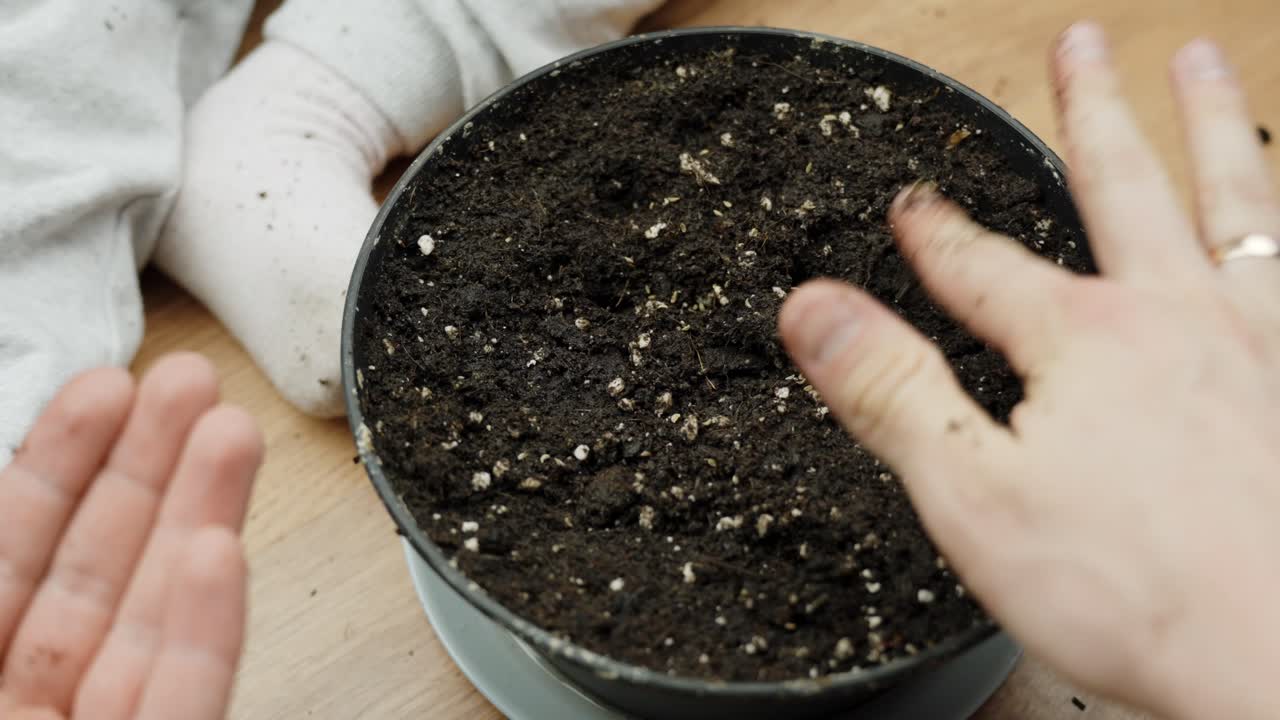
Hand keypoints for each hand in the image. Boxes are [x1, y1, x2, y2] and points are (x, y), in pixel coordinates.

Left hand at [0, 354, 262, 719]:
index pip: (14, 551)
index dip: (60, 464)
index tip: (107, 390)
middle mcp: (33, 700)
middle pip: (99, 570)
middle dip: (151, 466)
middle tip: (191, 385)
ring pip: (154, 622)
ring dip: (201, 518)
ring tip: (234, 434)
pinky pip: (185, 698)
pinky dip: (208, 630)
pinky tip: (221, 552)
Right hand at [779, 22, 1279, 719]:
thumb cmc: (1134, 591)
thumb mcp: (971, 495)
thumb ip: (891, 391)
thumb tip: (813, 307)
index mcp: (1081, 339)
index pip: (980, 266)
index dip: (933, 231)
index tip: (909, 201)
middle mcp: (1178, 314)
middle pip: (1121, 187)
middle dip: (1092, 111)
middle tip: (1078, 44)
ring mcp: (1258, 340)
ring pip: (1233, 203)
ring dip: (1210, 127)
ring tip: (1201, 65)